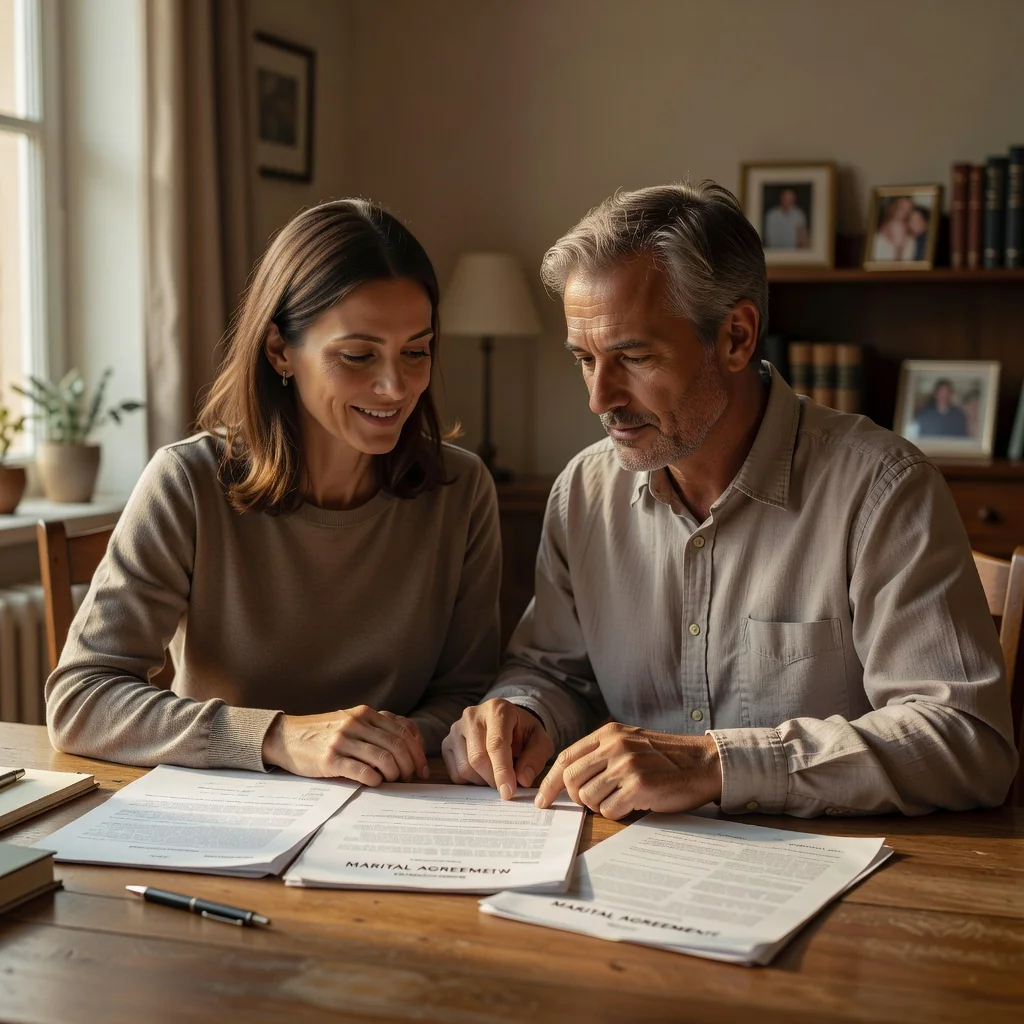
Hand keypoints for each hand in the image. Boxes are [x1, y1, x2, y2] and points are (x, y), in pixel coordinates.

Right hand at [261, 706, 428, 784]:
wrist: (286, 736)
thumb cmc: (324, 732)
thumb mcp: (352, 721)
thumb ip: (377, 726)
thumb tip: (411, 738)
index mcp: (365, 713)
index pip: (403, 731)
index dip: (417, 751)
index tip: (422, 768)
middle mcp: (356, 723)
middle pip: (397, 745)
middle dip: (410, 765)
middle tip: (410, 778)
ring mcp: (342, 741)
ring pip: (383, 758)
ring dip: (395, 774)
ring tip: (394, 781)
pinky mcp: (329, 759)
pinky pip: (362, 771)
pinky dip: (375, 779)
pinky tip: (376, 783)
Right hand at [442, 698, 554, 799]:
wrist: (505, 721)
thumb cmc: (523, 731)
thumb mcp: (540, 740)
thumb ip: (536, 758)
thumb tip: (523, 780)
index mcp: (498, 709)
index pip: (496, 744)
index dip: (502, 771)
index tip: (509, 792)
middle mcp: (472, 715)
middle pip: (477, 758)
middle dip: (493, 779)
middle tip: (506, 787)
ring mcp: (456, 728)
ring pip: (464, 768)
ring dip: (482, 781)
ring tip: (496, 774)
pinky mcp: (446, 742)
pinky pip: (455, 773)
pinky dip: (471, 780)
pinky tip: (483, 772)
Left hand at [535, 723, 721, 819]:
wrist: (703, 763)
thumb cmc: (666, 757)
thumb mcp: (631, 741)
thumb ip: (602, 752)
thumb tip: (568, 776)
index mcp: (609, 733)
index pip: (566, 758)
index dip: (550, 782)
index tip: (541, 800)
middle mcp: (614, 747)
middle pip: (571, 780)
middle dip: (576, 798)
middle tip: (593, 802)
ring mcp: (626, 766)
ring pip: (588, 798)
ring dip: (601, 806)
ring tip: (621, 798)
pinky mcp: (639, 787)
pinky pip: (610, 811)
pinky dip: (618, 813)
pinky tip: (634, 804)